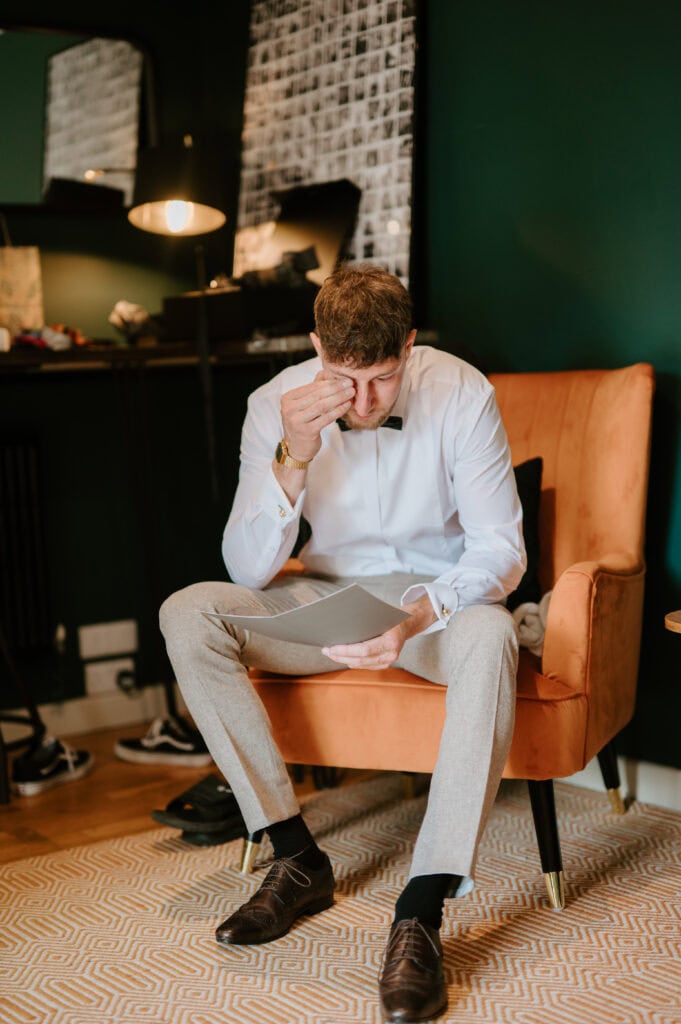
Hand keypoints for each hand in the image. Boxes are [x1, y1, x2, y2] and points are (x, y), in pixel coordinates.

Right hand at [280, 370, 354, 461]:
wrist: (296, 449)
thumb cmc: (302, 424)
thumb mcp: (304, 405)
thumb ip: (313, 389)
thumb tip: (326, 371)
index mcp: (288, 399)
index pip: (312, 387)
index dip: (329, 382)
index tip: (344, 378)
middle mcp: (289, 409)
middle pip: (317, 395)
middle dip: (336, 388)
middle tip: (350, 384)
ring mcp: (297, 421)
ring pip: (322, 406)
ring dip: (339, 398)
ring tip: (351, 393)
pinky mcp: (307, 431)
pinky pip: (326, 418)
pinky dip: (338, 411)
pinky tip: (347, 405)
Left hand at [322, 594, 438, 668]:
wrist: (409, 623)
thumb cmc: (391, 614)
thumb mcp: (380, 613)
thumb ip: (364, 620)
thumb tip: (340, 622)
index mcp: (391, 642)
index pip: (364, 650)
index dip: (345, 651)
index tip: (331, 647)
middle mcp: (391, 655)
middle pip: (360, 660)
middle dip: (340, 656)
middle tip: (325, 649)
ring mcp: (388, 662)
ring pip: (360, 664)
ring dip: (343, 659)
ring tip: (330, 652)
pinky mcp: (384, 664)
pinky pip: (364, 665)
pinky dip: (351, 660)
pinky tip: (341, 655)